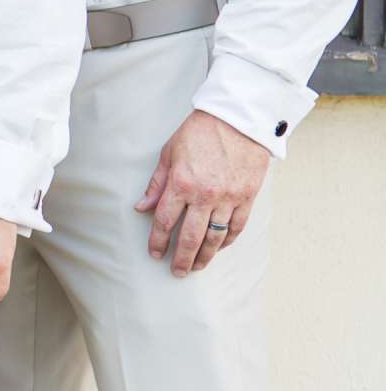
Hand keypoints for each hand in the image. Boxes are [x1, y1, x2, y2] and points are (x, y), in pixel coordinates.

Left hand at [137, 109, 270, 275]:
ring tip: (197, 266)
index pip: (164, 221)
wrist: (239, 118)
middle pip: (190, 237)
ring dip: (204, 256)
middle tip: (176, 271)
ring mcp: (228, 197)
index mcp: (181, 183)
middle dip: (181, 259)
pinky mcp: (247, 196)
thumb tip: (142, 207)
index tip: (154, 253)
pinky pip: (236, 227)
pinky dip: (227, 241)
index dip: (157, 241)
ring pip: (215, 237)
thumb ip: (157, 183)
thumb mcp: (170, 153)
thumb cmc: (200, 131)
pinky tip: (219, 248)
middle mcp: (205, 195)